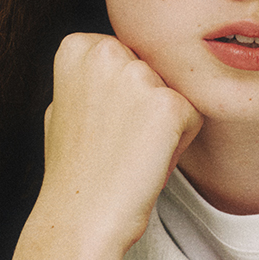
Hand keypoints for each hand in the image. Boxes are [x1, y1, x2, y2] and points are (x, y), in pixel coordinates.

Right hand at [3, 33, 201, 259]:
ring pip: (175, 95)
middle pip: (155, 73)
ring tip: (130, 152)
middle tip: (116, 142)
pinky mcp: (170, 104)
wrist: (81, 214)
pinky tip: (147, 160)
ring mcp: (139, 75)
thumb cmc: (75, 168)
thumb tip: (110, 56)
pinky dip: (179, 144)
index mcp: (79, 45)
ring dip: (163, 126)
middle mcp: (107, 50)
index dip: (120, 98)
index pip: (129, 58)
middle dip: (145, 107)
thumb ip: (90, 74)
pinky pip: (193, 118)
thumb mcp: (65, 103)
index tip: (99, 125)